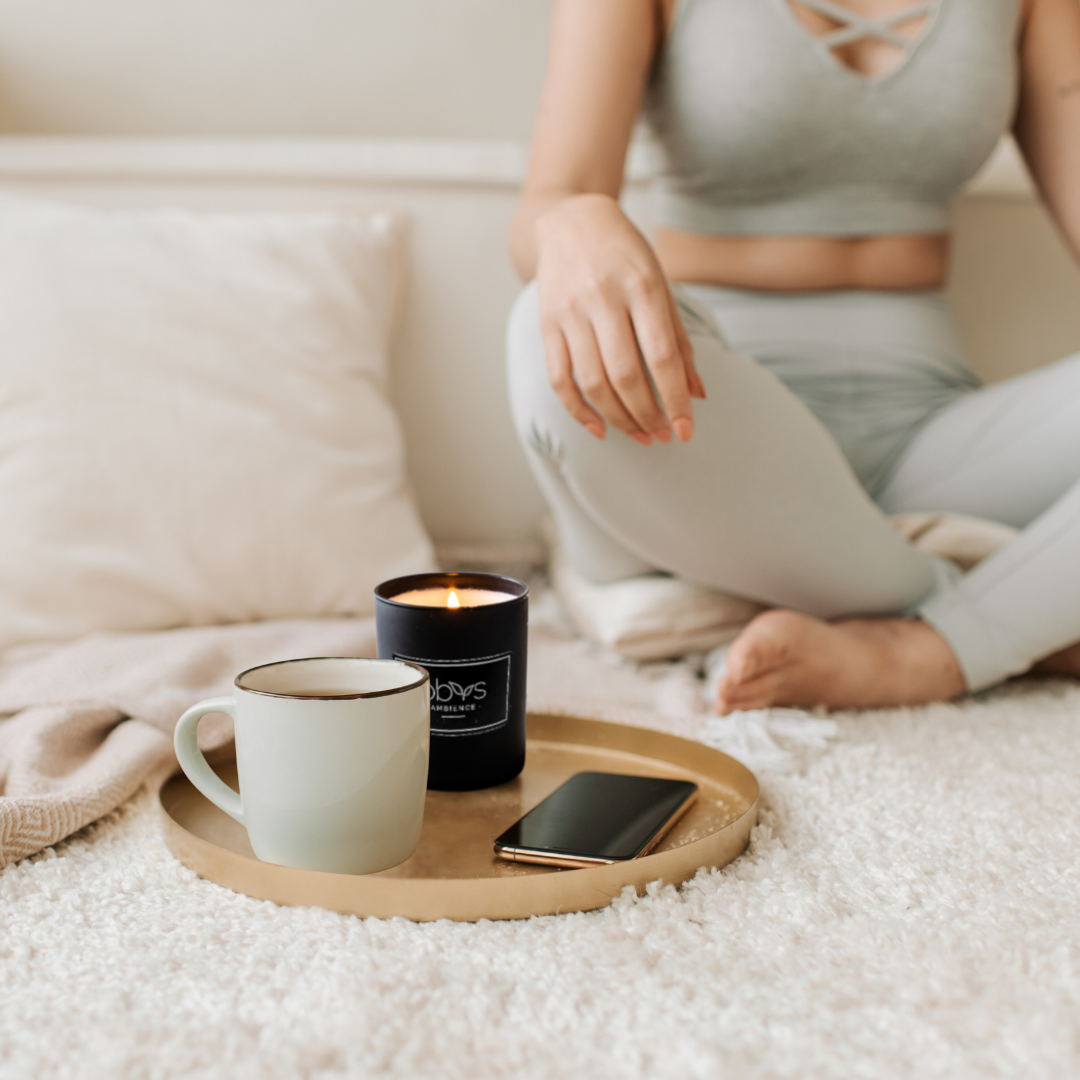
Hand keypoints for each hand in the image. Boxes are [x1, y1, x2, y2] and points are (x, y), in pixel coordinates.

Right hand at [534, 194, 704, 444]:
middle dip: (647, 415)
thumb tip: (697, 394)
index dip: (675, 399)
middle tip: (662, 436)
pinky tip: (599, 428)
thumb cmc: (626, 256)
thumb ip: (679, 339)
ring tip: (639, 435)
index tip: (686, 431)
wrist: (572, 221)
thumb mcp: (661, 285)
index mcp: (642, 286)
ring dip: (618, 419)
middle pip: (626, 375)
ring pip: (593, 382)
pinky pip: (560, 378)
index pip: (662, 357)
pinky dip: (578, 410)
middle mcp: (604, 298)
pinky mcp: (546, 323)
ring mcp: (571, 312)